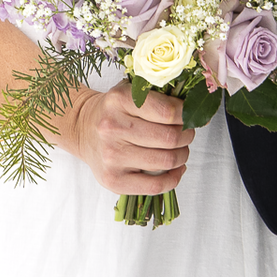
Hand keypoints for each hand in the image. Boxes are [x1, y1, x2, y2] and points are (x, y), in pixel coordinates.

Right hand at [60, 87, 193, 194]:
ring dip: (182, 155)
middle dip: (188, 135)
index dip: (187, 114)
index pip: (168, 111)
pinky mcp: (113, 180)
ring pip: (166, 160)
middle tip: (187, 132)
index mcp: (120, 100)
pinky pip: (156, 186)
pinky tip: (175, 168)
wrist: (82, 129)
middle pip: (170, 137)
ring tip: (180, 149)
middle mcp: (113, 128)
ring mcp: (112, 157)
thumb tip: (195, 109)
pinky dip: (174, 178)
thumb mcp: (130, 91)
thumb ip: (158, 94)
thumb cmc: (113, 110)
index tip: (189, 115)